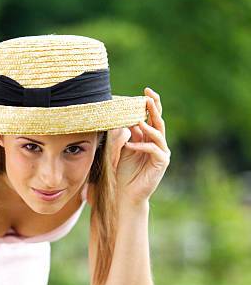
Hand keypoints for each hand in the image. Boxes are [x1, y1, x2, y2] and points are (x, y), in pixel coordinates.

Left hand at [109, 87, 170, 205]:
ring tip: (138, 120)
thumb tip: (125, 116)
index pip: (152, 117)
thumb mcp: (123, 148)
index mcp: (149, 138)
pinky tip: (130, 144)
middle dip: (154, 108)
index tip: (145, 90)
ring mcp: (162, 153)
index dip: (150, 104)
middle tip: (148, 96)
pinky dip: (141, 145)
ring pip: (158, 134)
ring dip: (148, 125)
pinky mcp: (161, 163)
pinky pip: (153, 150)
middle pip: (158, 121)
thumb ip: (127, 133)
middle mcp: (158, 144)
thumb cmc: (122, 172)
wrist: (125, 194)